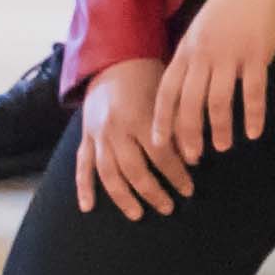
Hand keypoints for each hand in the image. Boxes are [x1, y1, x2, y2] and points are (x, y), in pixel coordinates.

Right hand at [70, 61, 187, 218]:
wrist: (113, 60)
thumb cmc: (147, 77)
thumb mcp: (165, 96)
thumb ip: (175, 125)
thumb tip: (192, 156)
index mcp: (139, 117)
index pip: (160, 155)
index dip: (176, 174)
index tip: (189, 189)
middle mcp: (116, 130)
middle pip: (134, 170)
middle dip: (153, 192)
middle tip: (169, 207)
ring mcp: (98, 135)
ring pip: (108, 174)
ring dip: (123, 197)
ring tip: (138, 214)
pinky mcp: (85, 137)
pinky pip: (82, 165)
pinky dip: (83, 187)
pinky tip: (88, 207)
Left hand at [147, 0, 274, 177]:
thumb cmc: (232, 3)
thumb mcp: (203, 28)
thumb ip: (195, 56)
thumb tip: (187, 87)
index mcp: (187, 48)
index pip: (167, 91)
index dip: (162, 119)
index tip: (159, 144)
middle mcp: (204, 54)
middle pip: (189, 103)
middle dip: (188, 134)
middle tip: (192, 157)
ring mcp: (231, 54)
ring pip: (219, 102)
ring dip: (219, 129)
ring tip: (222, 146)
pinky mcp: (258, 54)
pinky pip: (253, 92)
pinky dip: (253, 115)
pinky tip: (254, 132)